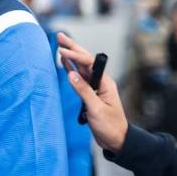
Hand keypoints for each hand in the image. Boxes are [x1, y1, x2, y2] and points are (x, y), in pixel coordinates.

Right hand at [57, 33, 128, 151]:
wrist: (116, 139)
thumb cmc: (110, 126)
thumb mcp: (96, 109)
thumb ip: (83, 91)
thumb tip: (71, 74)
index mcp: (105, 82)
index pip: (88, 63)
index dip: (75, 55)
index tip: (61, 50)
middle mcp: (100, 82)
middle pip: (85, 60)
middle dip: (73, 47)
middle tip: (60, 36)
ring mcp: (94, 87)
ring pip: (81, 67)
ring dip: (71, 55)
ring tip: (60, 44)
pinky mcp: (89, 94)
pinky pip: (79, 78)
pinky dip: (71, 69)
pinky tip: (65, 62)